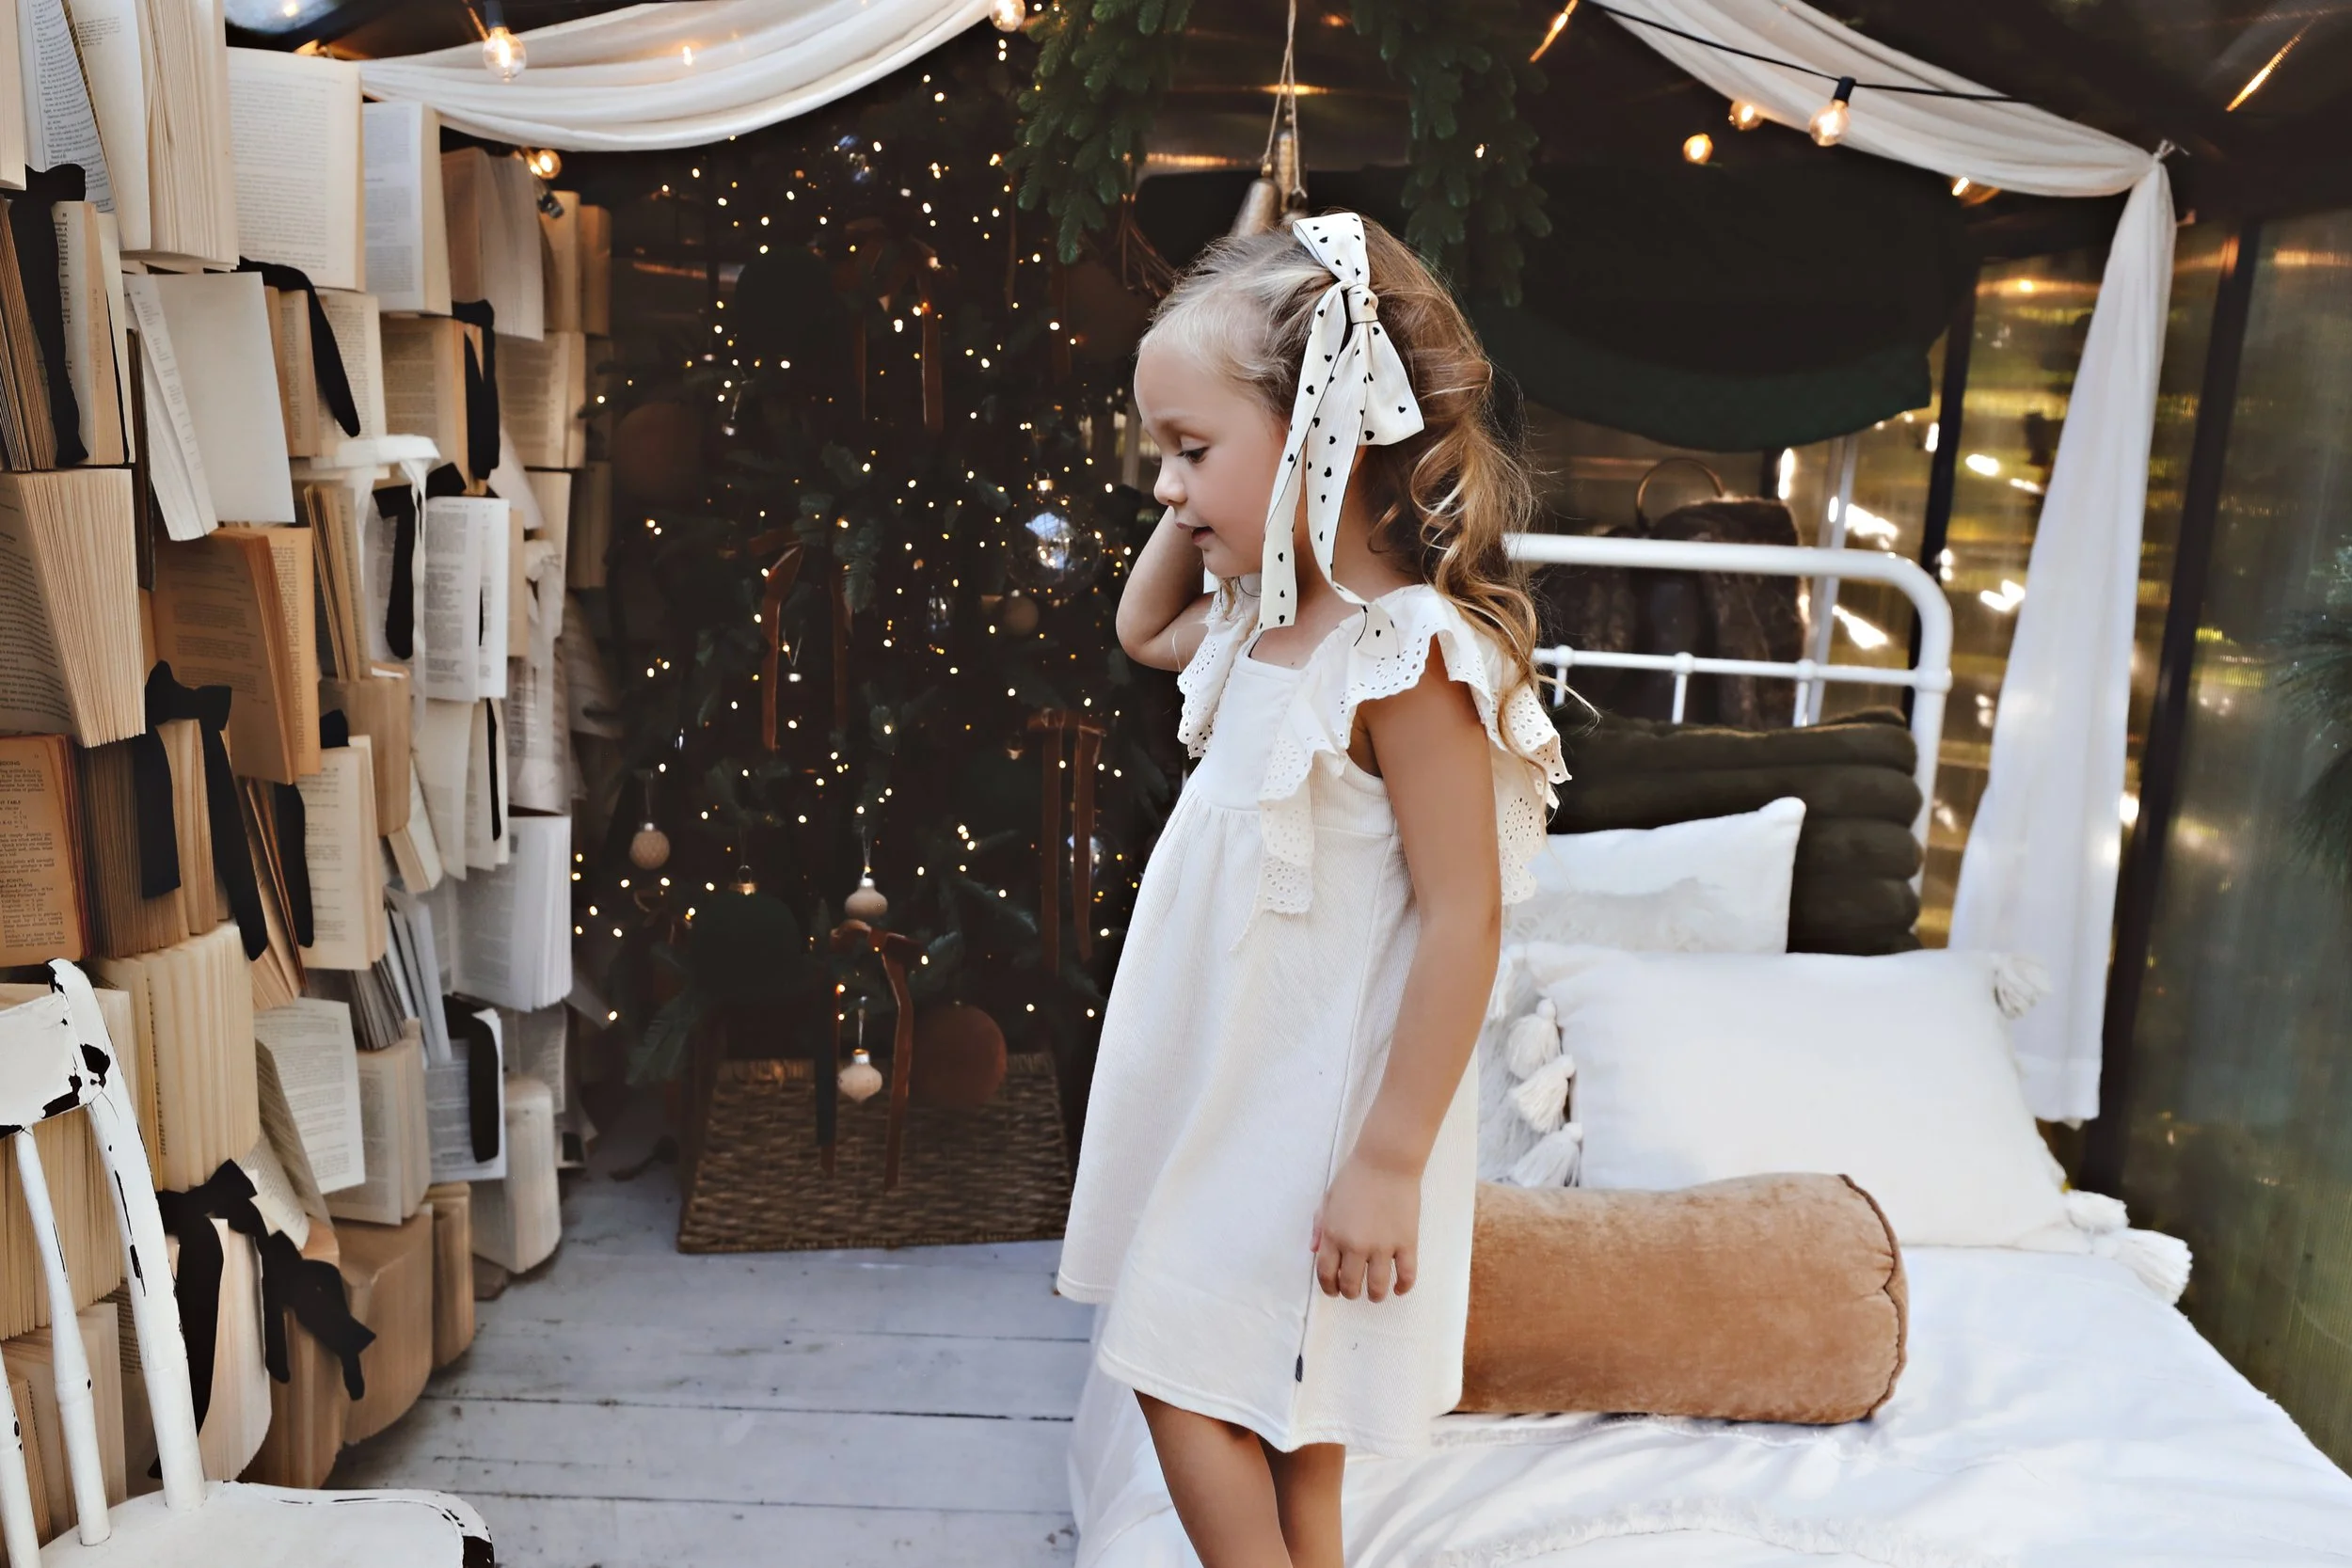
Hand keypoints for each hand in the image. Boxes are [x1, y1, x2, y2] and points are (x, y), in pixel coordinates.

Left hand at [1311, 1154, 1420, 1301]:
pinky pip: (1406, 1275)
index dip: (1329, 1287)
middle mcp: (1355, 1245)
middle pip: (1351, 1285)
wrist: (1386, 1162)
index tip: (1334, 1290)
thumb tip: (1314, 1251)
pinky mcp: (1406, 1243)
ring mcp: (1382, 1246)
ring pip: (1377, 1287)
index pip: (1326, 1273)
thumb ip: (1319, 1226)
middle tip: (1355, 1291)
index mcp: (1333, 1234)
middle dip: (1350, 1293)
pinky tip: (1399, 1288)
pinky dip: (1403, 1287)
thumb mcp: (1328, 1199)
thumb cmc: (1354, 1177)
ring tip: (1376, 1294)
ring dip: (1375, 1295)